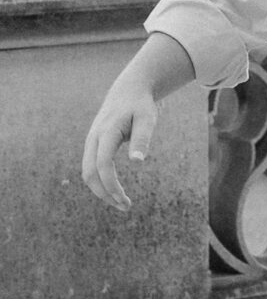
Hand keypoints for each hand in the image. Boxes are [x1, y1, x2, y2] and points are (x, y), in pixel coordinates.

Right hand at [81, 67, 162, 209]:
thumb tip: (137, 163)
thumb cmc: (140, 105)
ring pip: (87, 172)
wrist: (128, 91)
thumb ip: (142, 139)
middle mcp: (94, 138)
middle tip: (125, 207)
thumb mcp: (147, 118)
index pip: (103, 165)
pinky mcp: (93, 144)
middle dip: (105, 193)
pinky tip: (115, 191)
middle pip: (90, 173)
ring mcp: (90, 141)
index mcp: (107, 132)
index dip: (111, 185)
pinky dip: (100, 182)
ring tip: (122, 203)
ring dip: (102, 190)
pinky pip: (91, 167)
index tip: (124, 200)